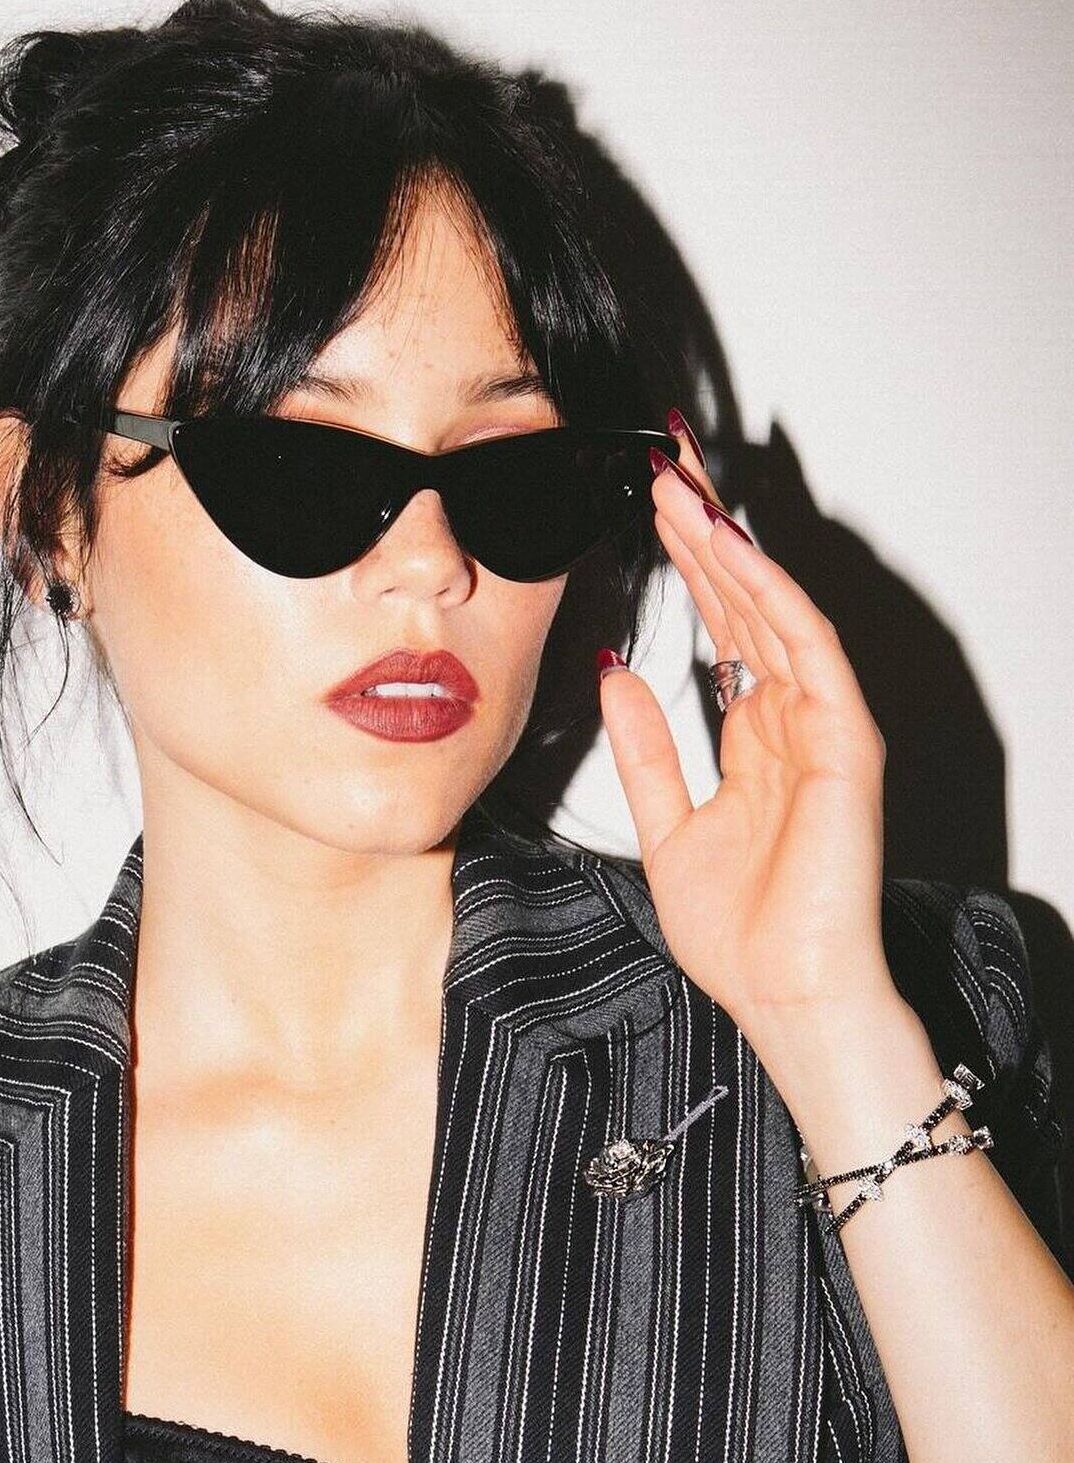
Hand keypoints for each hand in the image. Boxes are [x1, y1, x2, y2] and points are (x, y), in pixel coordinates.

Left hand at [598, 412, 897, 1031]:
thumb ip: (645, 750)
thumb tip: (616, 674)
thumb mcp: (665, 828)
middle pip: (748, 604)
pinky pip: (809, 656)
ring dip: (729, 549)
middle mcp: (792, 720)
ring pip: (775, 614)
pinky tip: (732, 554)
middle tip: (663, 463)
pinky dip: (773, 601)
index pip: (721, 627)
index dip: (686, 565)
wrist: (784, 998)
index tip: (646, 507)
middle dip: (705, 532)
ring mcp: (824, 728)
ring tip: (681, 488)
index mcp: (754, 738)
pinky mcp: (847, 745)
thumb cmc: (740, 935)